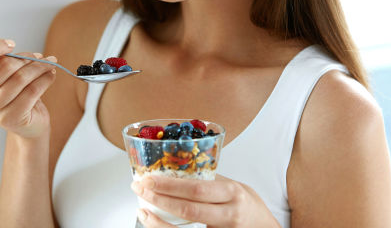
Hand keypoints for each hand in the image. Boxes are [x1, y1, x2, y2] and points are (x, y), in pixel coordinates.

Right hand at [0, 33, 56, 137]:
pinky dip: (45, 80)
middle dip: (25, 58)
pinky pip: (31, 92)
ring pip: (20, 79)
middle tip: (39, 56)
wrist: (28, 122)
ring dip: (39, 67)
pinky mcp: (10, 119)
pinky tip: (50, 75)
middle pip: (3, 67)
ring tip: (49, 63)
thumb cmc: (14, 92)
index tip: (11, 44)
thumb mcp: (0, 70)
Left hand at [131, 174, 280, 227]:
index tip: (149, 177)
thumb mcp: (237, 188)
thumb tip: (178, 168)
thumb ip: (211, 180)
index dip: (169, 184)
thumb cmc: (251, 208)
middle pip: (188, 209)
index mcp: (233, 193)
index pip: (197, 189)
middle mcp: (230, 215)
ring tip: (142, 210)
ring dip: (158, 221)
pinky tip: (155, 223)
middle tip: (139, 187)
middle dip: (159, 197)